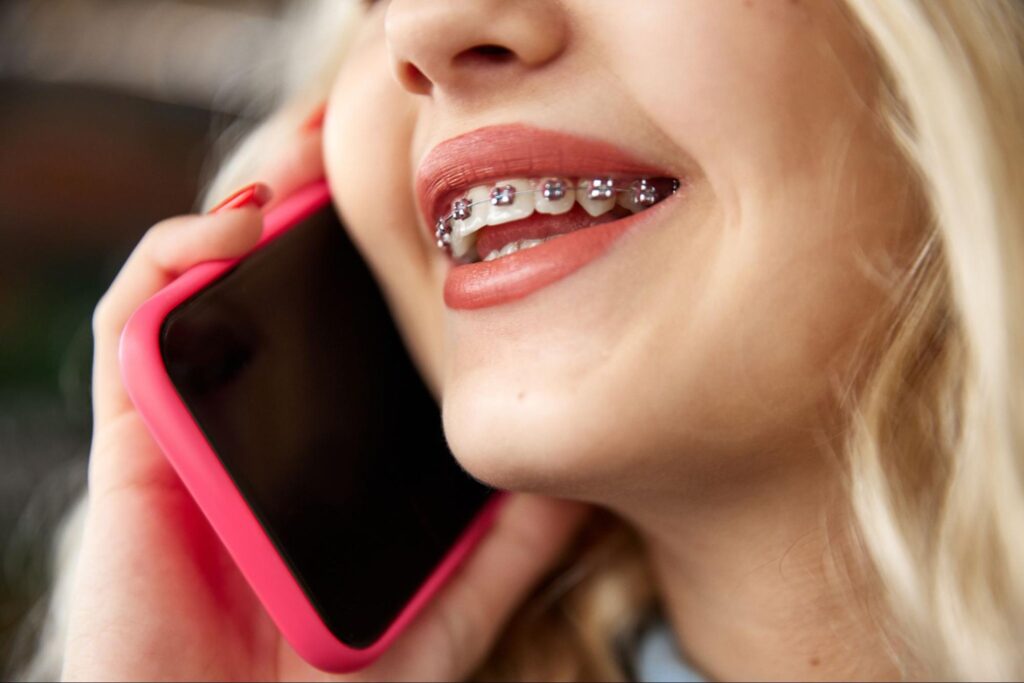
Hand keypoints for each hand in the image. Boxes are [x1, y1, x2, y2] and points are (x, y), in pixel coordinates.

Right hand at [63, 118, 589, 680]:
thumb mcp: (445, 606)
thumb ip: (507, 547)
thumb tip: (583, 477)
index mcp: (314, 445)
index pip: (336, 330)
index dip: (368, 257)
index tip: (425, 205)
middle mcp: (251, 422)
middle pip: (270, 288)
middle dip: (309, 204)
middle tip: (367, 144)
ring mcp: (192, 424)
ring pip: (200, 284)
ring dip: (243, 203)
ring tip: (306, 151)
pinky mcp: (133, 443)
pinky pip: (132, 328)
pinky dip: (171, 262)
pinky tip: (240, 226)